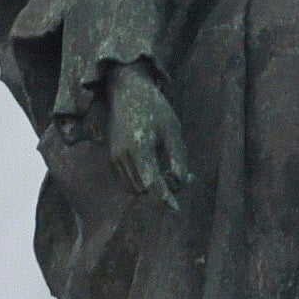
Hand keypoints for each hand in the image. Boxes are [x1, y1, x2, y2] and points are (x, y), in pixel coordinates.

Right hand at [104, 63, 192, 209]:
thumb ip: (178, 157)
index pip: (152, 183)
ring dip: (153, 187)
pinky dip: (143, 182)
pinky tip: (158, 169)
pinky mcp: (112, 158)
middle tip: (186, 176)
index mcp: (138, 147)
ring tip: (173, 171)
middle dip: (164, 189)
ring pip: (135, 188)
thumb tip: (180, 181)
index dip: (164, 198)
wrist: (127, 91)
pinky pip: (128, 181)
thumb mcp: (173, 130)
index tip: (176, 207)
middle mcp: (122, 156)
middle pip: (144, 189)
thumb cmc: (155, 108)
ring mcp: (114, 158)